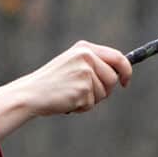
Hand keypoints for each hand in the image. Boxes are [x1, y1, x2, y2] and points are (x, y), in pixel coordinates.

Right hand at [0, 40, 131, 140]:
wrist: (32, 94)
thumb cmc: (52, 83)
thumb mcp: (72, 65)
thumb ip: (94, 65)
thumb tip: (119, 75)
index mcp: (84, 48)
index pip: (117, 57)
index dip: (126, 71)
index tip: (125, 82)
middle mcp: (86, 57)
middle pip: (113, 78)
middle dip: (105, 90)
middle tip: (86, 94)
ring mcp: (85, 73)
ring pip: (104, 93)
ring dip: (91, 100)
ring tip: (72, 95)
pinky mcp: (83, 89)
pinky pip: (92, 104)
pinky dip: (82, 107)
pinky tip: (68, 102)